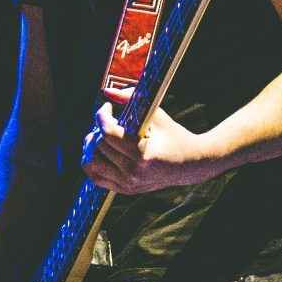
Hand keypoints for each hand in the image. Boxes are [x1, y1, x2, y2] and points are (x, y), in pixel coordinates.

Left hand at [81, 86, 218, 194]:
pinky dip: (92, 163)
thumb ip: (130, 99)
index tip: (106, 108)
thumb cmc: (173, 136)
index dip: (102, 116)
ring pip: (92, 163)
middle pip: (99, 146)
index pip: (107, 133)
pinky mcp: (125, 189)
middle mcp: (133, 172)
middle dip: (98, 129)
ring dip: (91, 147)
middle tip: (106, 121)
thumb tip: (106, 91)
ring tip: (98, 137)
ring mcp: (128, 183)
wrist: (190, 164)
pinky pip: (96, 177)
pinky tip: (98, 151)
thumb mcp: (156, 114)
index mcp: (142, 154)